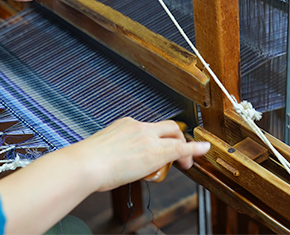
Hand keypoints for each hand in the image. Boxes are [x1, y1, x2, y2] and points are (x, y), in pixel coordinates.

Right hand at [70, 117, 210, 191]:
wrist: (86, 164)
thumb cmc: (87, 162)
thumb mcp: (103, 149)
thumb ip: (116, 151)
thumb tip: (117, 163)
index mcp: (125, 124)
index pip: (150, 127)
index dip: (161, 136)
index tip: (161, 144)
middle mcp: (138, 127)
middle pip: (168, 126)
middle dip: (178, 137)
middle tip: (180, 153)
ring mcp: (148, 138)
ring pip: (175, 138)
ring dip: (183, 149)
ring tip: (184, 163)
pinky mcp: (156, 152)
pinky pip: (181, 148)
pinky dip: (194, 148)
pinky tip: (203, 150)